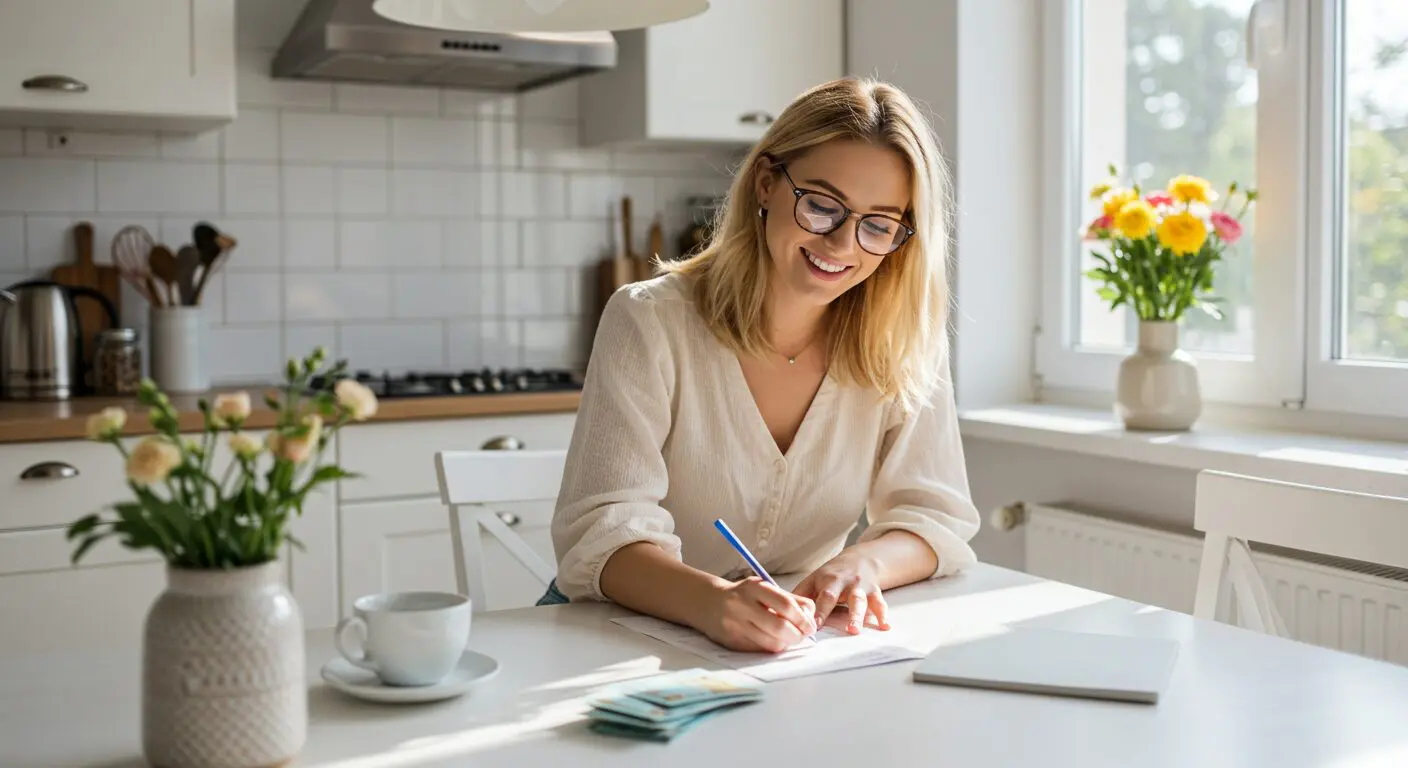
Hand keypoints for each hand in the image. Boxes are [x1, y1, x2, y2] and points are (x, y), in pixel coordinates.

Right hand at [694, 577, 816, 653]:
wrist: (708, 602)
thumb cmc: (744, 595)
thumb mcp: (764, 588)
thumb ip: (790, 599)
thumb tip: (811, 614)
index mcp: (754, 588)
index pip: (786, 605)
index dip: (803, 619)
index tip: (810, 626)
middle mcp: (743, 605)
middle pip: (780, 627)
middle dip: (797, 635)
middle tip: (803, 636)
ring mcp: (735, 625)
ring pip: (771, 643)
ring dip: (786, 643)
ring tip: (789, 639)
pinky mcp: (732, 642)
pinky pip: (759, 650)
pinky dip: (771, 648)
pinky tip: (773, 641)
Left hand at [794, 549, 890, 634]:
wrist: (859, 560)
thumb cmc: (831, 575)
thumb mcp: (813, 581)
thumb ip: (799, 597)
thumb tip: (778, 612)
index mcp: (827, 580)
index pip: (823, 597)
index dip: (819, 611)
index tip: (813, 625)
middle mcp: (845, 583)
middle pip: (843, 598)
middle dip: (842, 612)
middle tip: (842, 628)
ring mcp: (861, 587)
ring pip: (861, 601)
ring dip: (859, 616)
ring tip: (856, 630)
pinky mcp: (874, 592)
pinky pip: (880, 604)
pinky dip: (883, 615)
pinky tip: (885, 626)